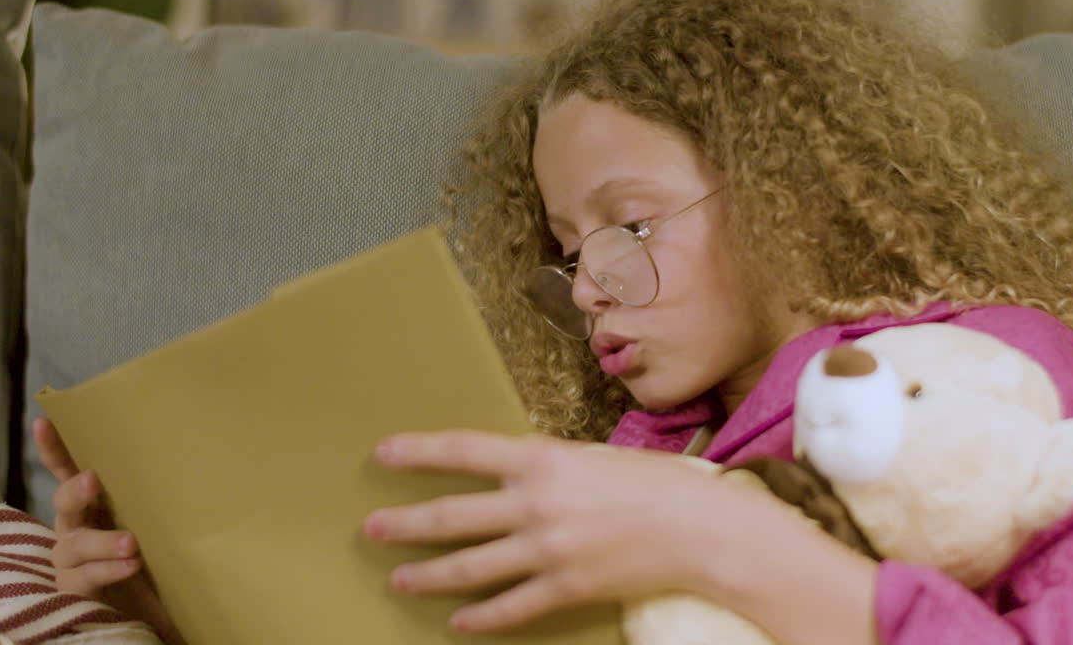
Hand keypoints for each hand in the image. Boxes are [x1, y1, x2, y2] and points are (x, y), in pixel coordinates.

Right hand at [34, 417, 186, 644]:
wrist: (158, 596)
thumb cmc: (157, 541)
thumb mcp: (156, 508)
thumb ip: (162, 485)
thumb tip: (204, 443)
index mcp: (92, 499)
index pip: (67, 469)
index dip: (54, 448)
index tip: (45, 422)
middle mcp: (76, 524)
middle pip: (64, 503)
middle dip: (76, 491)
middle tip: (93, 480)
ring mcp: (73, 557)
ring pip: (76, 544)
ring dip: (102, 541)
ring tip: (131, 542)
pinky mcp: (80, 586)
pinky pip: (90, 576)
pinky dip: (111, 569)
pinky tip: (132, 564)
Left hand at [364, 430, 781, 632]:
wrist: (700, 526)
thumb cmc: (654, 481)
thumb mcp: (592, 456)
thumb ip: (548, 465)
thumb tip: (513, 474)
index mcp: (542, 458)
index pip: (464, 451)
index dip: (418, 452)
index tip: (383, 453)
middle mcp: (535, 503)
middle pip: (451, 516)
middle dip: (405, 524)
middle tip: (372, 529)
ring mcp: (547, 549)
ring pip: (469, 567)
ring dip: (428, 575)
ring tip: (400, 579)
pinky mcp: (565, 586)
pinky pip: (511, 607)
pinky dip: (481, 617)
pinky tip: (459, 622)